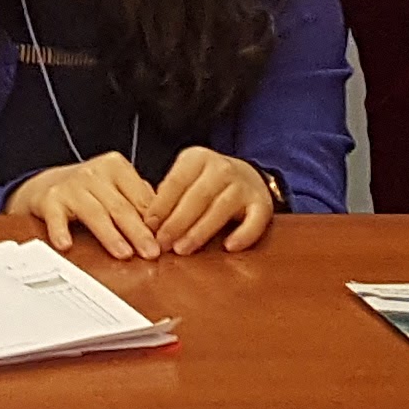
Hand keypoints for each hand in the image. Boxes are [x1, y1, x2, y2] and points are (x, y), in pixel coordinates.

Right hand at [7, 154, 169, 260]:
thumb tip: (168, 227)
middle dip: (138, 232)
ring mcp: (71, 186)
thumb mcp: (117, 187)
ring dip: (110, 235)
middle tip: (151, 252)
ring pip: (94, 213)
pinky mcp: (50, 200)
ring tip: (123, 253)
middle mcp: (94, 173)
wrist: (47, 184)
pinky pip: (56, 217)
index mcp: (116, 167)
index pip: (140, 198)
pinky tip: (66, 244)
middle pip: (121, 207)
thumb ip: (140, 202)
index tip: (166, 242)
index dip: (154, 222)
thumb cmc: (90, 190)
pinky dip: (61, 231)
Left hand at [150, 147, 280, 254]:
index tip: (148, 227)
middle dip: (177, 222)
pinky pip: (255, 220)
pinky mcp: (262, 203)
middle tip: (163, 244)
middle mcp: (222, 168)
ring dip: (200, 231)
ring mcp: (244, 185)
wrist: (247, 176)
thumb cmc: (205, 184)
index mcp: (197, 158)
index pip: (176, 182)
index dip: (161, 206)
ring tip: (184, 249)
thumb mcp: (185, 180)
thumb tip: (146, 224)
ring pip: (222, 208)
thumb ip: (167, 196)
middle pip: (198, 196)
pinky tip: (229, 247)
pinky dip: (243, 234)